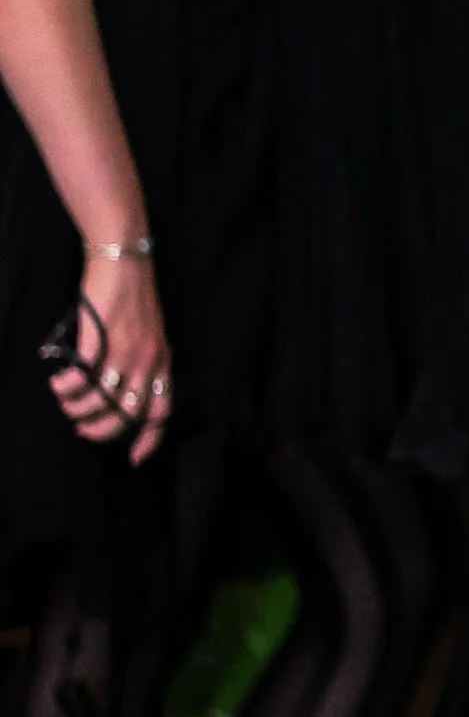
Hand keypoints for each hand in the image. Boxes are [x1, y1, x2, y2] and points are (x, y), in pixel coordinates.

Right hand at [49, 245, 172, 462]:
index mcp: (162, 360)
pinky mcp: (101, 336)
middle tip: (82, 427)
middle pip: (127, 414)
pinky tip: (59, 382)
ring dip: (79, 407)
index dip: (149, 438)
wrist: (124, 258)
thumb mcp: (148, 332)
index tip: (133, 458)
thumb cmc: (132, 294)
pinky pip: (83, 374)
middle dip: (102, 429)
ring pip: (102, 398)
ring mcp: (124, 349)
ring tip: (65, 399)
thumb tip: (114, 392)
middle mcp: (147, 359)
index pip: (162, 410)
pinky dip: (68, 385)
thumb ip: (138, 361)